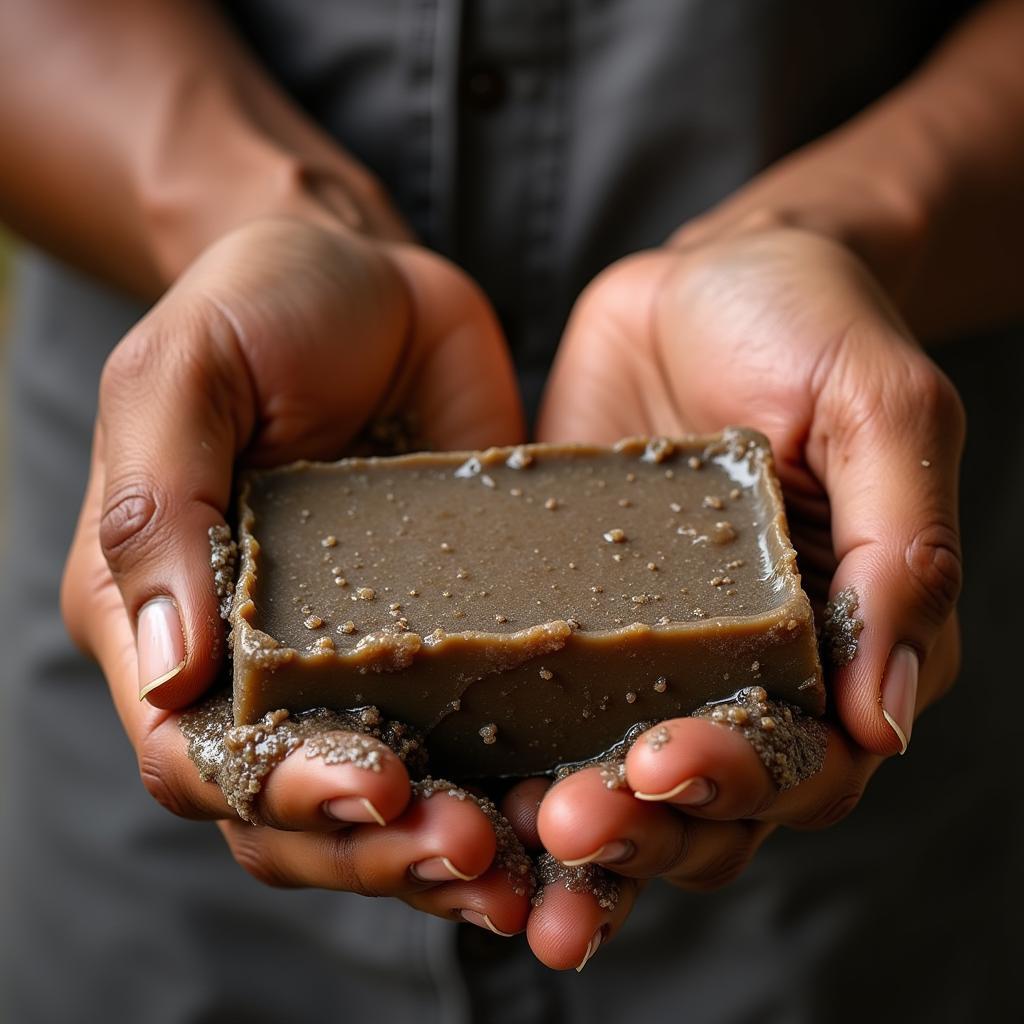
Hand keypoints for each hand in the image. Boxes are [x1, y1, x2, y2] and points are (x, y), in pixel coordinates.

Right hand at [61, 217, 530, 933]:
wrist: (374, 279)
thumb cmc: (261, 305)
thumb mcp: (183, 372)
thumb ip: (158, 507)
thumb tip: (169, 669)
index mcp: (166, 617)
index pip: (195, 757)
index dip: (277, 796)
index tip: (376, 786)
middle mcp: (257, 662)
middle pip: (293, 812)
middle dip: (377, 847)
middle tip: (471, 847)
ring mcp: (358, 657)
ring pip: (386, 802)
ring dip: (446, 849)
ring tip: (524, 858)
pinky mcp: (447, 634)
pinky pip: (472, 734)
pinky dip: (509, 787)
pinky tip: (563, 806)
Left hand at [522, 226, 962, 967]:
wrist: (703, 280)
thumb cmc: (812, 329)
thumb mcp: (881, 412)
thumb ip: (902, 554)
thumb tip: (888, 717)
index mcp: (841, 647)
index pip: (804, 763)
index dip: (738, 782)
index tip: (660, 763)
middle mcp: (746, 672)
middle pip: (704, 802)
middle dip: (637, 828)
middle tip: (565, 821)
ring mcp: (651, 654)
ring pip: (618, 785)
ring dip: (567, 833)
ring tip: (498, 848)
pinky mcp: (571, 619)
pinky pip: (537, 707)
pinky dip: (500, 759)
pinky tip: (449, 784)